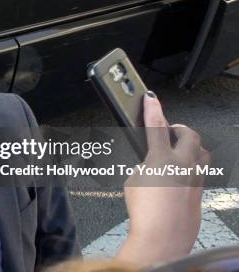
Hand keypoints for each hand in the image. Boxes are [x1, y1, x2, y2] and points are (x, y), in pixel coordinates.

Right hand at [116, 92, 209, 265]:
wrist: (162, 238)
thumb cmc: (146, 213)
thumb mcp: (133, 181)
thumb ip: (145, 165)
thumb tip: (151, 163)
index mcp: (162, 159)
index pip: (157, 126)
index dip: (153, 109)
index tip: (150, 98)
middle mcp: (183, 165)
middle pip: (189, 135)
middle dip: (179, 128)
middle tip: (169, 129)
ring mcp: (195, 179)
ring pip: (202, 153)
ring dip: (191, 146)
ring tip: (179, 149)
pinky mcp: (199, 193)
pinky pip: (200, 173)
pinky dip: (190, 169)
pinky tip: (179, 177)